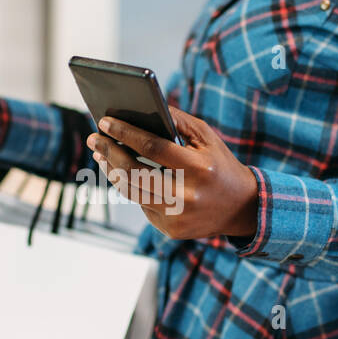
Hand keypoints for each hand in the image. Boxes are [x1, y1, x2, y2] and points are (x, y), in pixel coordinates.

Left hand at [86, 107, 257, 240]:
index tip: (105, 122)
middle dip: (109, 152)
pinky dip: (130, 187)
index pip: (153, 148)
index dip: (125, 134)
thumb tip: (142, 108)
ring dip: (112, 171)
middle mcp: (187, 196)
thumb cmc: (220, 165)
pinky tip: (121, 172)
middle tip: (94, 138)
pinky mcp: (170, 230)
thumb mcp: (207, 138)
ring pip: (132, 191)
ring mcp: (177, 217)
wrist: (242, 207)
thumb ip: (177, 121)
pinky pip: (141, 205)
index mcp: (199, 168)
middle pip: (135, 172)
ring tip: (101, 154)